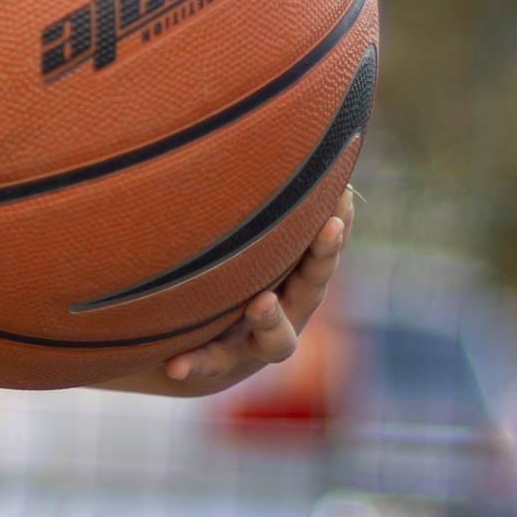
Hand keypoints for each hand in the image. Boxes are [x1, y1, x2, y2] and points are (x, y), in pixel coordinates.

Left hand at [108, 199, 352, 400]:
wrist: (213, 352)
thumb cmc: (243, 285)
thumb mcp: (264, 252)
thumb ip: (275, 215)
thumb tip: (293, 151)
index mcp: (301, 282)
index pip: (325, 252)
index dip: (337, 229)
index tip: (342, 200)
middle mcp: (289, 313)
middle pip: (313, 288)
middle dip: (322, 258)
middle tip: (328, 228)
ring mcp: (258, 343)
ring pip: (277, 340)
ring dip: (273, 319)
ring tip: (262, 301)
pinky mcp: (222, 363)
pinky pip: (209, 365)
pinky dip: (194, 363)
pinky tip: (174, 364)